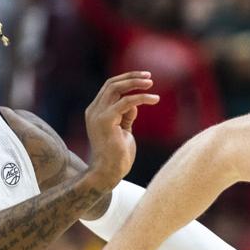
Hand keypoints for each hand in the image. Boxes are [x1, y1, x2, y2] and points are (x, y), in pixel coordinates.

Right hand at [82, 71, 158, 190]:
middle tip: (149, 77)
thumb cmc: (118, 156)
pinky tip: (154, 99)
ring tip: (151, 84)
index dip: (126, 80)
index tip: (144, 78)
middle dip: (131, 77)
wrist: (108, 173)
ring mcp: (98, 114)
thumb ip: (126, 116)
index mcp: (96, 111)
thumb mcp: (124, 131)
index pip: (109, 87)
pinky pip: (126, 102)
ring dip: (134, 83)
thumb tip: (134, 104)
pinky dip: (141, 98)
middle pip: (111, 83)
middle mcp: (94, 110)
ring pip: (115, 88)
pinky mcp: (106, 120)